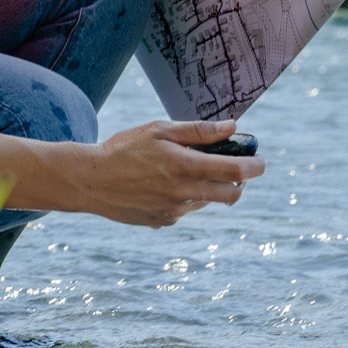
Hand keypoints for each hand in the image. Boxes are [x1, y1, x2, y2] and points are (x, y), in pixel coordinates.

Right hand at [77, 119, 264, 226]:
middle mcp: (184, 193)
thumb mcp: (159, 130)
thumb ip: (198, 131)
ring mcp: (174, 211)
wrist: (89, 180)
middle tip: (232, 169)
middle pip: (232, 195)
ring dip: (207, 187)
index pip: (236, 171)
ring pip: (208, 202)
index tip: (259, 161)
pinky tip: (160, 185)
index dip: (255, 166)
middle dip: (239, 182)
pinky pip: (186, 210)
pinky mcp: (163, 221)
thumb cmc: (123, 149)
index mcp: (185, 166)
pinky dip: (184, 197)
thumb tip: (232, 126)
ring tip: (182, 171)